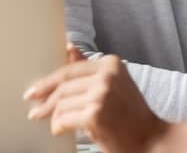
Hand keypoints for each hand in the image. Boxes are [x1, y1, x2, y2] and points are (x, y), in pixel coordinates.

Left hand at [24, 52, 168, 152]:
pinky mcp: (94, 115)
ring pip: (62, 103)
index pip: (70, 69)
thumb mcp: (115, 84)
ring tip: (53, 123)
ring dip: (53, 116)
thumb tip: (69, 47)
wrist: (152, 138)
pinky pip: (64, 118)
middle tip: (34, 109)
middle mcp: (106, 76)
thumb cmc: (132, 115)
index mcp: (111, 64)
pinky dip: (58, 126)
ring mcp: (100, 95)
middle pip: (63, 86)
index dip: (49, 81)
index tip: (36, 90)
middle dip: (45, 99)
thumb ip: (90, 68)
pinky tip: (59, 129)